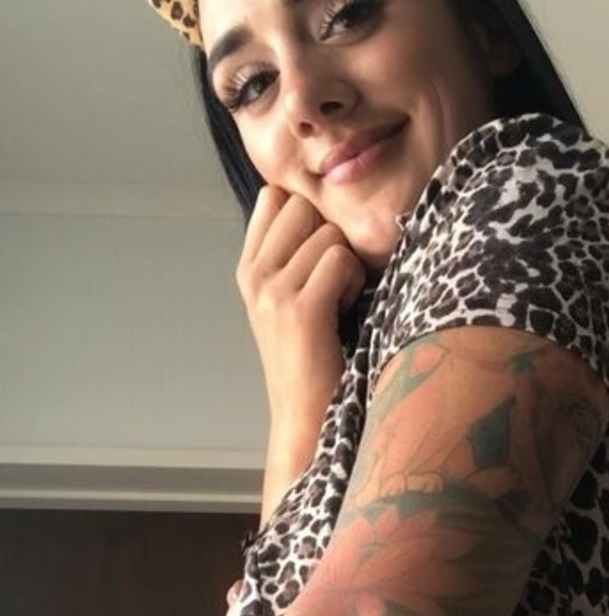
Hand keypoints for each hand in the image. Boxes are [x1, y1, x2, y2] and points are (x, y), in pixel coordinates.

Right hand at [237, 185, 367, 436]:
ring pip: (328, 233)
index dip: (309, 214)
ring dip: (347, 265)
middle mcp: (253, 274)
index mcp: (249, 268)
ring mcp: (271, 291)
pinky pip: (340, 260)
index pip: (275, 196)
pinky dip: (354, 283)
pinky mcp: (299, 309)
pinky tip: (345, 312)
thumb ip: (294, 255)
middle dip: (330, 236)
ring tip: (339, 303)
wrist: (305, 419)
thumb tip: (322, 208)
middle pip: (304, 206)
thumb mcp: (290, 300)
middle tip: (332, 282)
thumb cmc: (313, 359)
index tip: (320, 254)